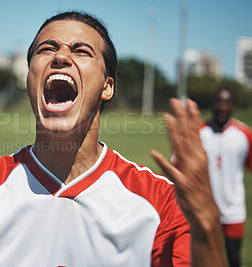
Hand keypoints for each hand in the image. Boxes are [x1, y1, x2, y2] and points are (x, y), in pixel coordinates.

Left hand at [151, 98, 224, 265]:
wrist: (205, 212)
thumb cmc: (198, 190)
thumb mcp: (192, 171)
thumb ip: (183, 159)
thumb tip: (175, 152)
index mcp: (200, 156)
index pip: (195, 132)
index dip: (191, 117)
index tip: (188, 101)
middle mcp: (196, 161)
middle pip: (188, 135)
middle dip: (182, 117)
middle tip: (176, 101)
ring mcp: (189, 171)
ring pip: (181, 148)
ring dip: (174, 132)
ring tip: (167, 117)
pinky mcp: (182, 183)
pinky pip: (171, 171)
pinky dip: (164, 162)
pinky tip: (154, 153)